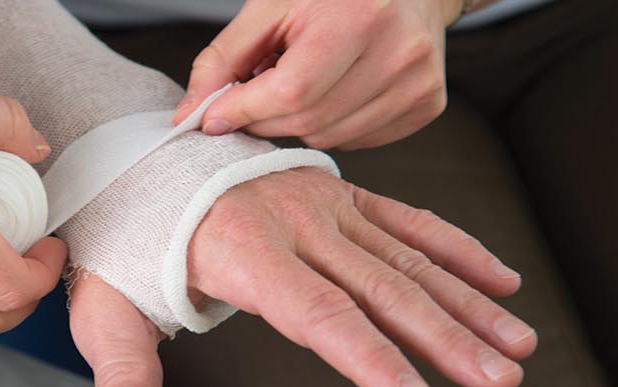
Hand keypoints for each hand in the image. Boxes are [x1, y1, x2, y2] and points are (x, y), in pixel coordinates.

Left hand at [70, 167, 535, 386]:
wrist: (141, 161)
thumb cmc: (126, 244)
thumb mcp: (105, 308)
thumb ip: (119, 370)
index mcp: (242, 254)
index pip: (316, 313)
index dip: (367, 355)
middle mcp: (294, 224)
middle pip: (381, 289)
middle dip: (446, 338)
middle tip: (498, 380)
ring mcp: (324, 204)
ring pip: (408, 257)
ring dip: (468, 303)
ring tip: (518, 345)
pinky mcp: (341, 194)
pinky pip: (409, 220)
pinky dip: (459, 250)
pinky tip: (504, 282)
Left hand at [173, 0, 464, 149]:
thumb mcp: (270, 7)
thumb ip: (223, 59)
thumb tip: (189, 115)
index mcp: (359, 16)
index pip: (291, 91)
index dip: (245, 109)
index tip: (213, 116)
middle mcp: (399, 51)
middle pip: (308, 120)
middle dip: (266, 117)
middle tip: (254, 94)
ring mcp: (419, 81)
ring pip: (330, 137)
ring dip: (299, 122)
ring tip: (301, 81)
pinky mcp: (428, 104)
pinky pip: (358, 141)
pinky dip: (332, 125)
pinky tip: (333, 91)